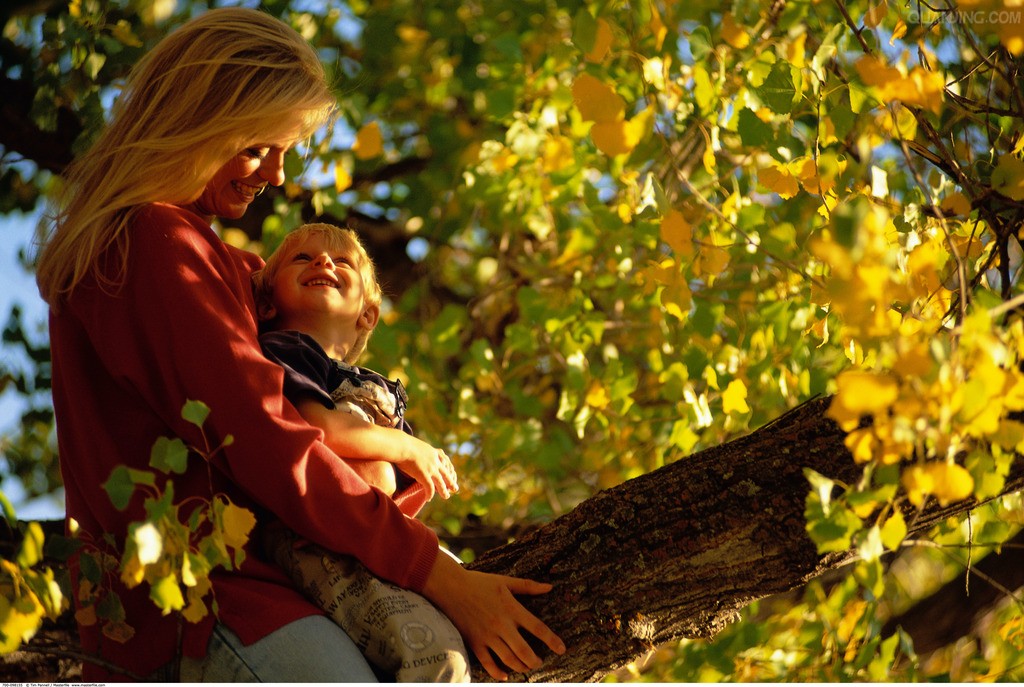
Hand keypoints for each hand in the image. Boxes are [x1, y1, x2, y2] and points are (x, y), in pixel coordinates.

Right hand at [396, 437, 458, 499]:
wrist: (401, 445)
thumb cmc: (402, 444)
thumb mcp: (416, 444)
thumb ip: (418, 450)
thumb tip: (411, 451)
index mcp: (433, 452)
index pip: (445, 462)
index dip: (449, 469)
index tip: (452, 474)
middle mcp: (435, 461)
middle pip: (446, 473)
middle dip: (451, 481)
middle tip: (455, 488)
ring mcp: (431, 468)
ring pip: (441, 483)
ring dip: (444, 491)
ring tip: (446, 497)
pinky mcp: (424, 475)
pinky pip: (430, 488)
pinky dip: (430, 494)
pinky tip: (428, 499)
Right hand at [422, 552, 565, 679]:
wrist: (451, 587)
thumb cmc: (479, 582)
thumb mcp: (505, 581)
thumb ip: (528, 586)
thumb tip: (549, 588)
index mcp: (512, 609)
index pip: (538, 628)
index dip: (552, 640)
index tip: (562, 649)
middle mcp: (502, 625)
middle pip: (524, 650)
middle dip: (535, 661)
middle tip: (540, 663)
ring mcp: (487, 635)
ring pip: (508, 659)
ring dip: (520, 667)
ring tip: (526, 667)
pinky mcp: (475, 642)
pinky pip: (488, 663)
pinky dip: (498, 673)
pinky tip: (505, 676)